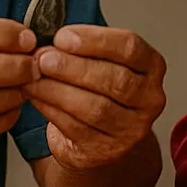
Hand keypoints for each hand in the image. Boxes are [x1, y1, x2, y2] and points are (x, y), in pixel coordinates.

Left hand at [23, 25, 166, 168]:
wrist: (100, 137)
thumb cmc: (98, 90)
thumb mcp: (99, 62)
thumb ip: (81, 48)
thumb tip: (47, 41)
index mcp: (151, 67)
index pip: (130, 48)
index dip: (95, 40)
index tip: (62, 36)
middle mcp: (149, 99)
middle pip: (115, 79)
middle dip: (73, 67)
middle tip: (43, 58)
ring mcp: (131, 129)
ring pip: (95, 107)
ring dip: (58, 89)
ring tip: (34, 78)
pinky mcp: (106, 149)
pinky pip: (77, 127)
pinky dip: (52, 109)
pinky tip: (36, 96)